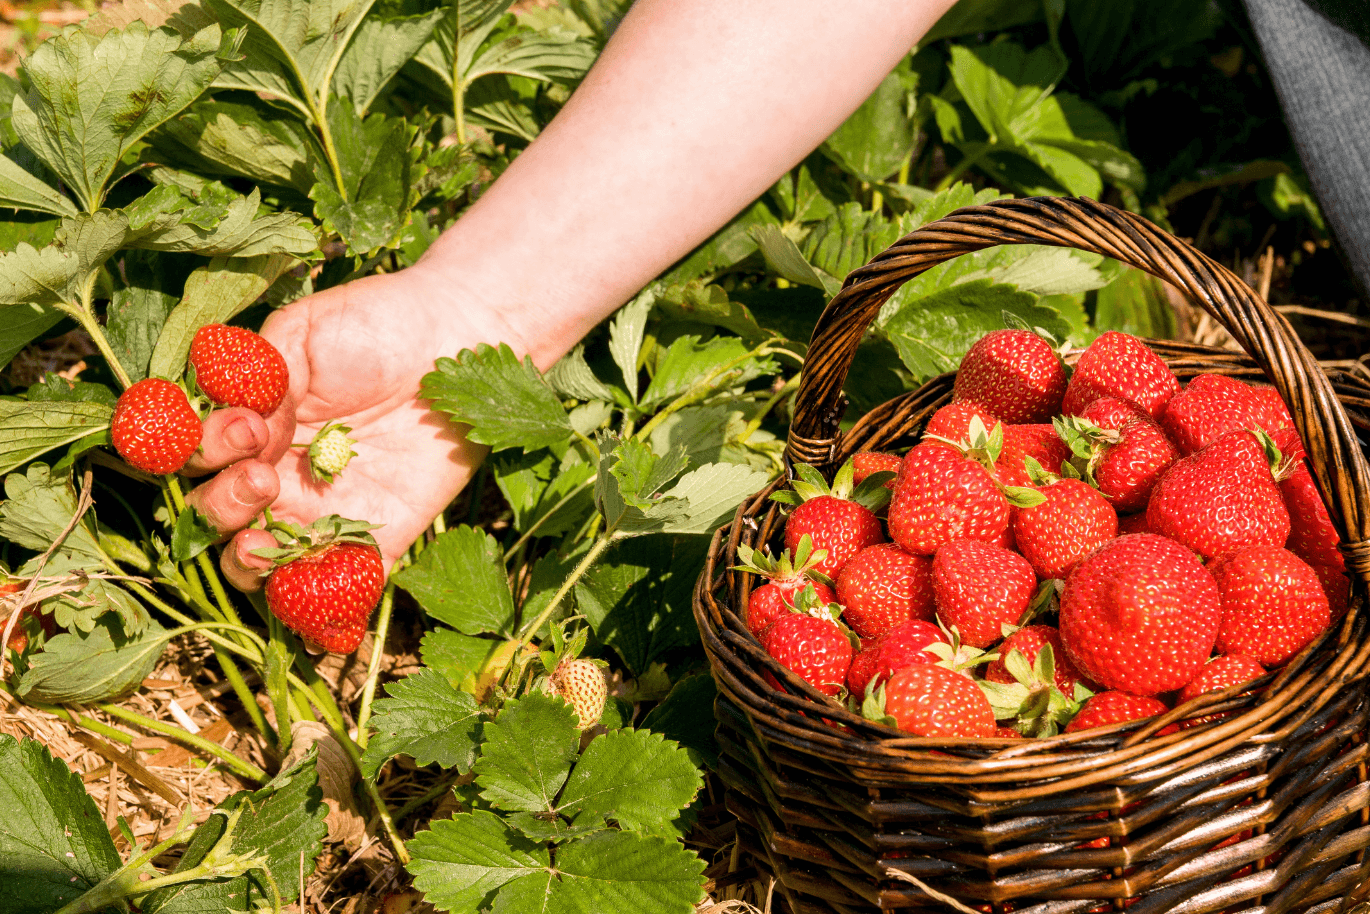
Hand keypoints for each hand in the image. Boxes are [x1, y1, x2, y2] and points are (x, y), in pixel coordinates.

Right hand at [183, 265, 520, 590]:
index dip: (197, 452)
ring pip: (260, 563)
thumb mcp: (302, 336)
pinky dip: (322, 612)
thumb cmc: (374, 326)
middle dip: (222, 503)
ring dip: (249, 559)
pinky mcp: (376, 539)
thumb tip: (237, 422)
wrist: (455, 337)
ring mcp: (322, 512)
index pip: (191, 459)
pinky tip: (316, 611)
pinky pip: (341, 590)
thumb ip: (259, 377)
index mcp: (247, 427)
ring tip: (266, 536)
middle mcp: (275, 475)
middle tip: (262, 473)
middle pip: (214, 517)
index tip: (241, 425)